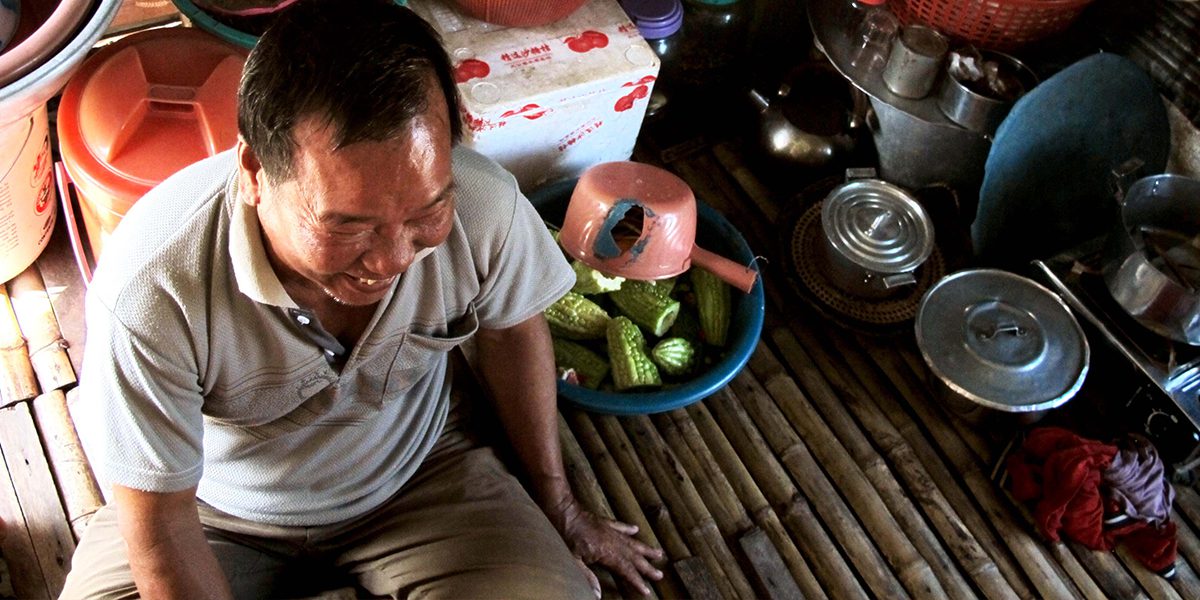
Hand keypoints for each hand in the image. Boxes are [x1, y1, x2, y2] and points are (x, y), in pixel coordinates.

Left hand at [549, 496, 664, 596]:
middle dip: (647, 567)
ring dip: (645, 549)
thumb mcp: (573, 560)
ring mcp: (609, 530)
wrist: (562, 510)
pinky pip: (620, 526)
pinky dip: (629, 529)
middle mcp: (612, 541)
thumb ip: (587, 577)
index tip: (646, 590)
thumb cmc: (565, 535)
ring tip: (659, 553)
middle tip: (660, 575)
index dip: (636, 580)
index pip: (626, 569)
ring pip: (632, 542)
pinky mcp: (604, 522)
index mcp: (606, 552)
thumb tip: (597, 595)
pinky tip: (636, 530)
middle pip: (634, 557)